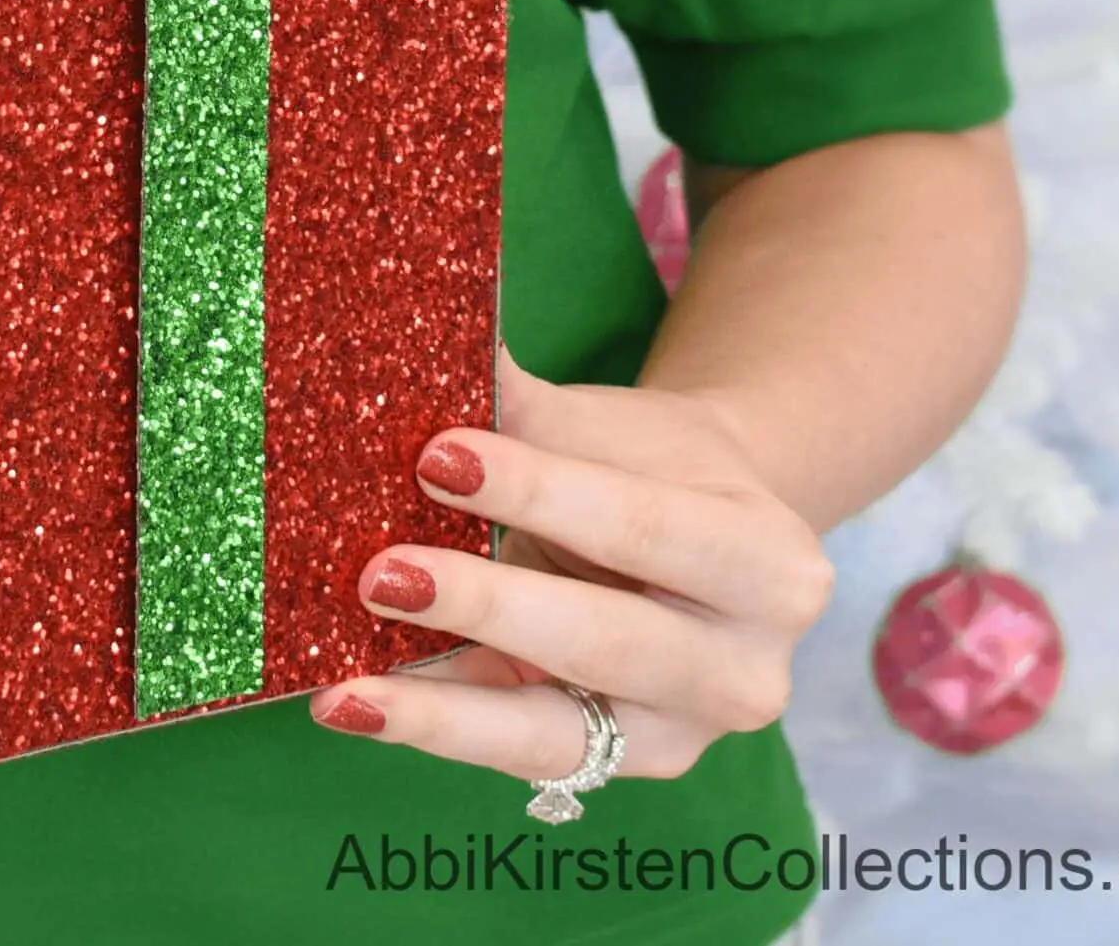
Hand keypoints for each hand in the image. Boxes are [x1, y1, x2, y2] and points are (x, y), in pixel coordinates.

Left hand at [309, 350, 833, 785]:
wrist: (701, 535)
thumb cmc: (648, 465)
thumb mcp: (609, 427)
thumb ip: (525, 406)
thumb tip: (418, 349)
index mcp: (771, 566)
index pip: (640, 525)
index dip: (537, 492)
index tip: (435, 454)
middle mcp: (746, 673)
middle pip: (604, 640)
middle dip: (486, 605)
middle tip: (379, 573)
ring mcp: (683, 737)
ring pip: (555, 733)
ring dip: (442, 708)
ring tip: (346, 690)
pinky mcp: (615, 768)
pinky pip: (517, 754)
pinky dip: (435, 726)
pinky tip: (358, 704)